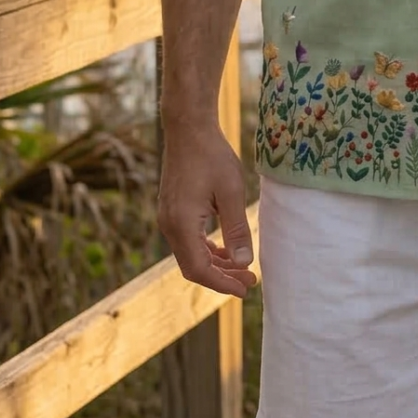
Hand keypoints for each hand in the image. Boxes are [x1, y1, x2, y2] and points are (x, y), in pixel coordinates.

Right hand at [158, 124, 256, 297]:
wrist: (188, 129)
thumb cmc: (212, 156)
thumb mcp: (231, 193)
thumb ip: (237, 230)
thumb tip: (243, 262)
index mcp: (182, 224)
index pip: (199, 269)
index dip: (222, 283)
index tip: (245, 289)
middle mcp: (169, 225)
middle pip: (193, 267)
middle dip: (221, 277)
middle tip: (250, 280)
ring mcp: (168, 218)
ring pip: (190, 255)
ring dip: (215, 265)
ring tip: (242, 268)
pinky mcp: (172, 211)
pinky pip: (188, 241)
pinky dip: (206, 250)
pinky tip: (226, 251)